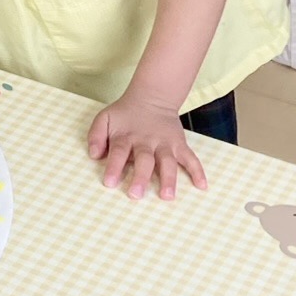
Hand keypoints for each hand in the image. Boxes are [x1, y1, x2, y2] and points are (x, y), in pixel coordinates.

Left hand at [87, 93, 207, 199]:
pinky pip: (191, 158)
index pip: (119, 152)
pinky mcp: (179, 144)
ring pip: (168, 162)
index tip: (109, 183)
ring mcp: (165, 144)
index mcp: (126, 137)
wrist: (151, 98)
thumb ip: (96, 135)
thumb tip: (94, 155)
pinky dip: (198, 171)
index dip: (113, 167)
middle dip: (140, 178)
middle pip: (144, 160)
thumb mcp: (104, 118)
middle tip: (136, 195)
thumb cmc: (125, 114)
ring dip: (168, 179)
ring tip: (167, 196)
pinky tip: (202, 186)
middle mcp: (146, 142)